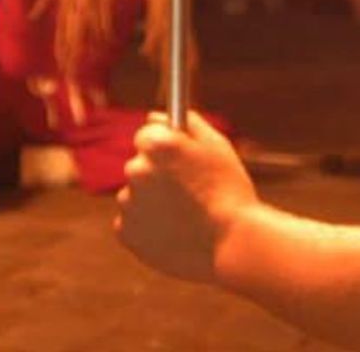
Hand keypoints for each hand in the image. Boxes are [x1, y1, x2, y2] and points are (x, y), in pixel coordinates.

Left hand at [115, 113, 259, 283]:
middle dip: (157, 175)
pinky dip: (148, 227)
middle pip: (139, 166)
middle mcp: (135, 170)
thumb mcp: (216, 145)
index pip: (145, 135)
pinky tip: (174, 231)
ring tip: (185, 215)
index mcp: (156, 144)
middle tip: (186, 190)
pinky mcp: (126, 233)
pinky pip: (133, 223)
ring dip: (152, 202)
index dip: (165, 147)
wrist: (233, 243)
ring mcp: (128, 203)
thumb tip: (156, 116)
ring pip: (136, 196)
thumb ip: (185, 123)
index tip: (179, 160)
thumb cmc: (229, 190)